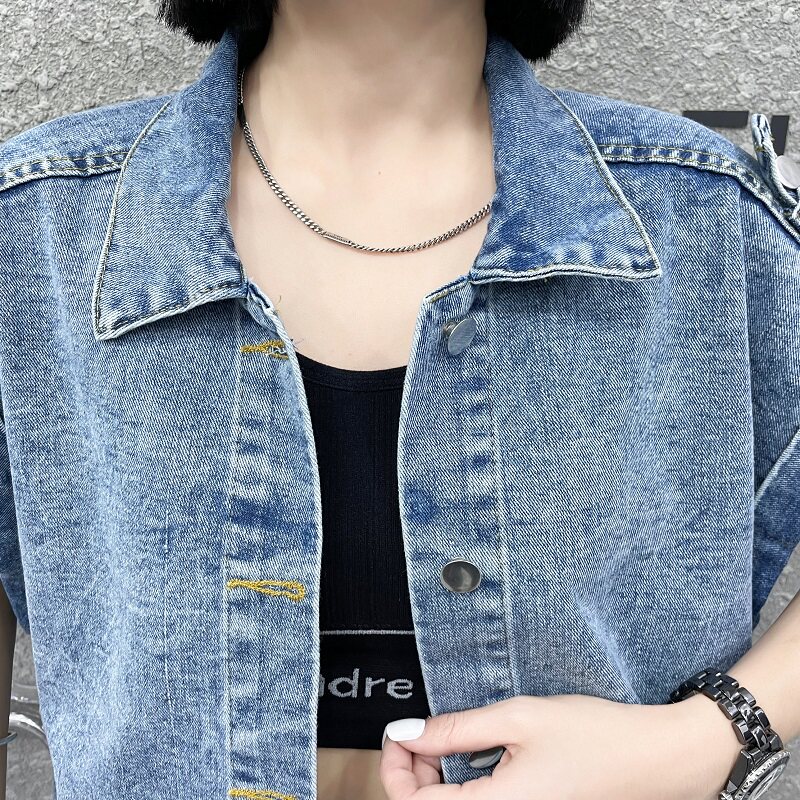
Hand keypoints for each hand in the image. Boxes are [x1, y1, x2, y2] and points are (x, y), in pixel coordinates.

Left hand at [379, 692, 741, 799]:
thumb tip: (406, 734)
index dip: (393, 769)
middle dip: (411, 774)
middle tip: (417, 734)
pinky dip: (461, 788)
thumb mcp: (519, 718)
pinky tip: (469, 760)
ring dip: (434, 783)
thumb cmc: (596, 737)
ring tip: (444, 743)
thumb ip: (456, 729)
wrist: (656, 761)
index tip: (397, 734)